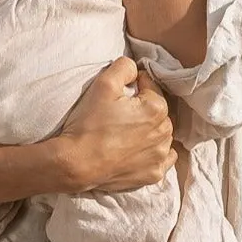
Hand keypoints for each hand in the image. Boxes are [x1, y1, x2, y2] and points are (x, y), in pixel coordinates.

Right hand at [56, 57, 176, 192]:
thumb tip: (136, 70)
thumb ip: (124, 66)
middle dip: (144, 107)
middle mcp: (165, 132)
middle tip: (121, 112)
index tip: (119, 94)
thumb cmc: (90, 124)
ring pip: (162, 133)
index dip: (135, 85)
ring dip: (151, 129)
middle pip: (159, 110)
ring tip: (128, 131)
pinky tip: (139, 149)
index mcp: (157, 108)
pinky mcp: (153, 174)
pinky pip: (163, 158)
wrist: (77, 164)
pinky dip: (155, 151)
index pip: (151, 86)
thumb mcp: (104, 83)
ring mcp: (160, 156)